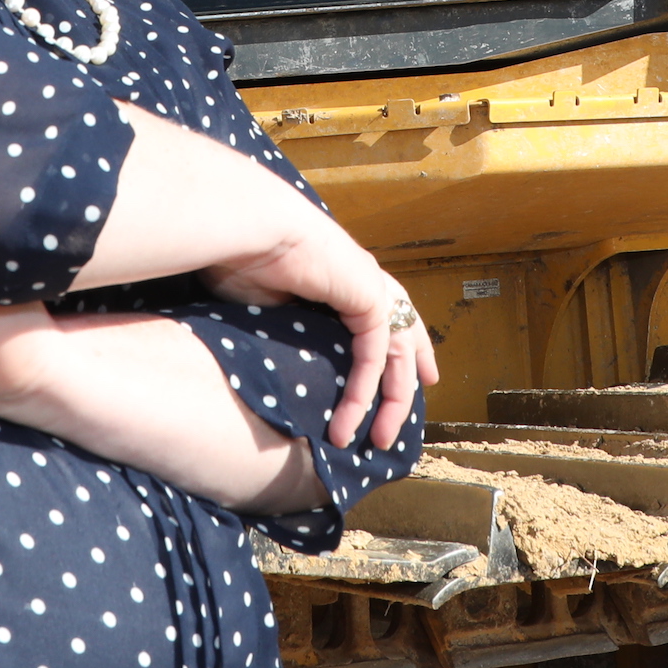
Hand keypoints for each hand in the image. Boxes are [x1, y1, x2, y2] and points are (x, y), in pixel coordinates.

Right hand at [203, 213, 437, 450]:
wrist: (246, 228)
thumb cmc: (242, 258)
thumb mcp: (268, 307)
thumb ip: (286, 332)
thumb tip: (276, 363)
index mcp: (342, 275)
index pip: (383, 313)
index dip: (401, 342)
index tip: (417, 369)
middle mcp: (363, 278)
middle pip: (406, 331)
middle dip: (416, 366)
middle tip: (425, 393)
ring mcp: (369, 285)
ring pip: (398, 352)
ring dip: (392, 400)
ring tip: (379, 439)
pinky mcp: (367, 295)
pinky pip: (375, 354)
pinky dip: (365, 390)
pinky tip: (352, 417)